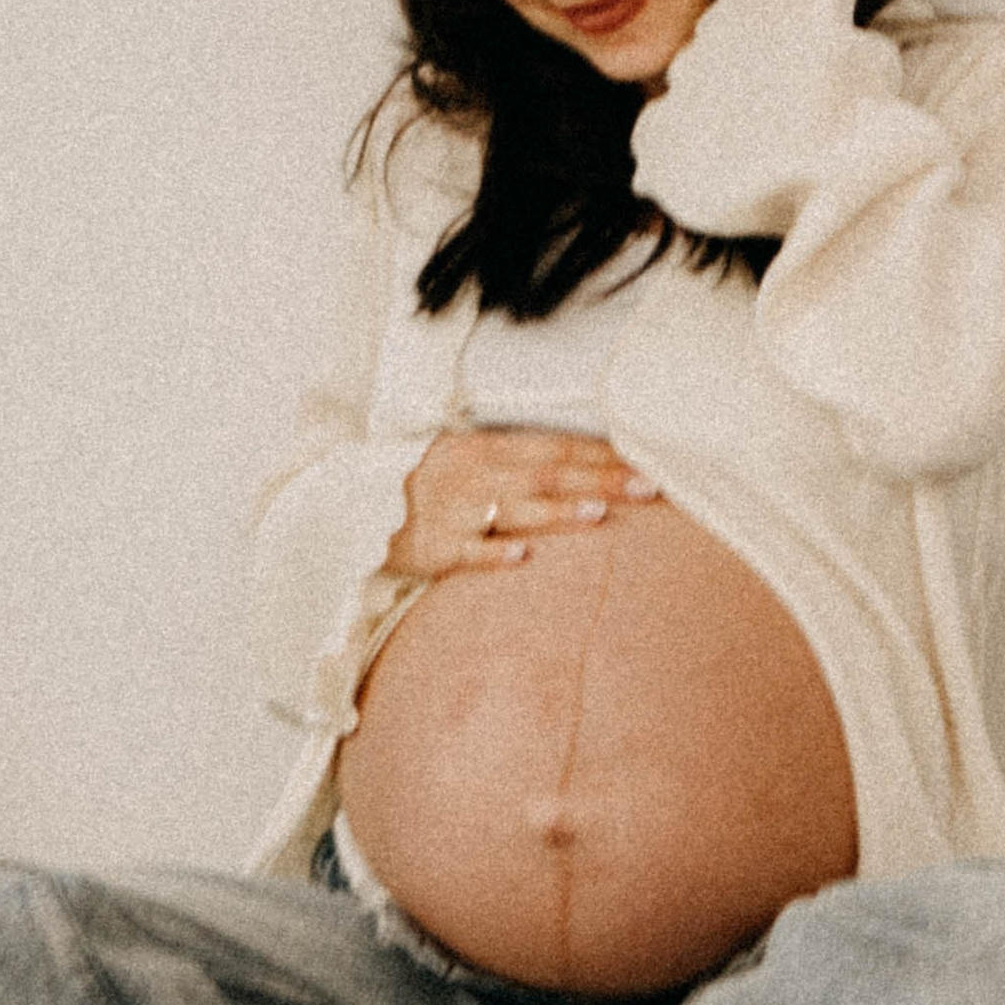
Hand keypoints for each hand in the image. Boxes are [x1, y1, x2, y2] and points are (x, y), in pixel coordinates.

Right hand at [382, 428, 661, 580]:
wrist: (359, 509)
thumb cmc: (436, 486)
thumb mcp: (474, 460)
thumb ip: (525, 463)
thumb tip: (595, 466)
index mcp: (485, 447)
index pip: (553, 448)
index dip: (599, 456)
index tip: (644, 464)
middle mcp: (473, 474)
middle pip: (545, 475)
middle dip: (598, 481)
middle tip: (645, 487)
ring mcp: (452, 510)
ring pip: (511, 509)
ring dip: (556, 513)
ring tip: (597, 514)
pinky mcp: (432, 547)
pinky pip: (466, 551)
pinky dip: (493, 553)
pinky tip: (522, 556)